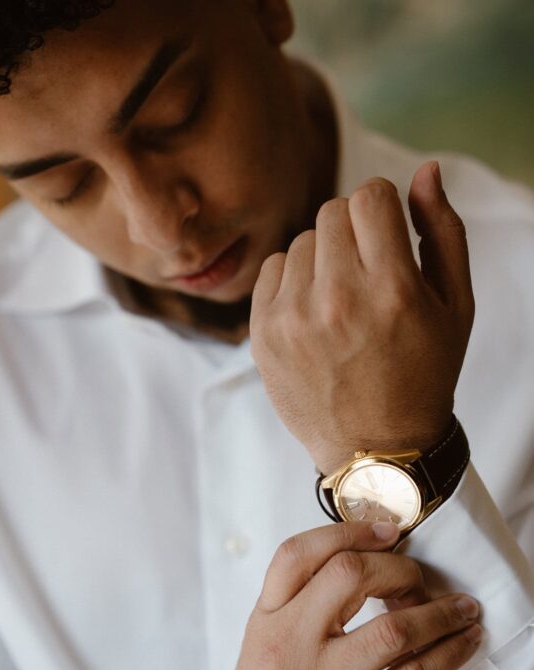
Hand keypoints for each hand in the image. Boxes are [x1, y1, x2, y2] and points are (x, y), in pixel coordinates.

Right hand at [221, 520, 480, 669]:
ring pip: (392, 631)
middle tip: (422, 581)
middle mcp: (288, 649)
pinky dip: (447, 658)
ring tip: (462, 611)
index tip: (387, 530)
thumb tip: (369, 568)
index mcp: (265, 622)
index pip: (297, 556)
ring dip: (440, 614)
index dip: (347, 531)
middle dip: (401, 569)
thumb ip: (300, 607)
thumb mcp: (262, 646)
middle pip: (349, 577)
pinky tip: (460, 647)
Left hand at [249, 160, 475, 473]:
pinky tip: (314, 313)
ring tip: (342, 303)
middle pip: (333, 211)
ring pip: (302, 241)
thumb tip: (424, 170)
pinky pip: (272, 269)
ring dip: (323, 259)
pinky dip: (292, 281)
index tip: (387, 240)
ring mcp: (294, 318)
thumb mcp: (455, 305)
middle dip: (353, 233)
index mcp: (391, 288)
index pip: (371, 195)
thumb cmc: (423, 374)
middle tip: (367, 275)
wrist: (377, 449)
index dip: (383, 211)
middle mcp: (338, 299)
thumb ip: (442, 231)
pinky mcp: (264, 335)